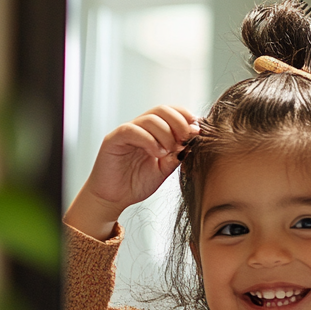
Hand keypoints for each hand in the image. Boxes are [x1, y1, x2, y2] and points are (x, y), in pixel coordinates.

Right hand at [64, 106, 199, 240]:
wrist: (113, 199)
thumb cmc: (136, 183)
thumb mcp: (164, 169)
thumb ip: (177, 156)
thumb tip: (193, 142)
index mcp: (153, 132)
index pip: (170, 112)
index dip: (185, 117)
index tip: (197, 130)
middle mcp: (140, 128)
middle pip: (161, 110)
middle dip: (178, 122)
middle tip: (185, 138)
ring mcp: (126, 132)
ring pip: (149, 119)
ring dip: (165, 134)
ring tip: (168, 151)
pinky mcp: (113, 139)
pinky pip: (132, 130)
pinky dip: (149, 140)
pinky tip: (156, 153)